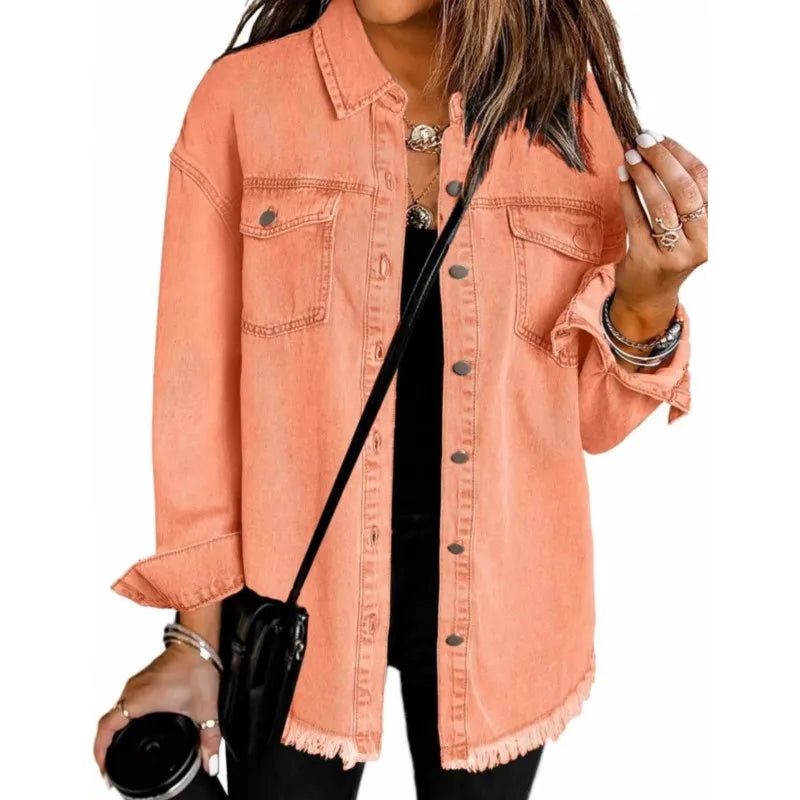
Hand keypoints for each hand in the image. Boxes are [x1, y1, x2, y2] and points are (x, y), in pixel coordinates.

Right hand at [94, 644, 221, 783]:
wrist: (199, 642)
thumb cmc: (197, 666)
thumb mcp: (204, 709)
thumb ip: (209, 738)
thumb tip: (210, 761)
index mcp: (140, 699)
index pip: (106, 727)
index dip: (100, 750)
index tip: (104, 766)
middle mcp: (133, 690)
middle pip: (107, 721)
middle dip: (105, 745)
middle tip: (110, 763)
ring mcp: (137, 683)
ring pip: (116, 709)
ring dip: (114, 730)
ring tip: (119, 747)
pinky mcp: (144, 679)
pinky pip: (125, 701)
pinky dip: (124, 717)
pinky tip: (136, 724)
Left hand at [612, 131, 707, 339]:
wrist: (648, 295)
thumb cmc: (666, 251)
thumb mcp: (685, 225)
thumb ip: (681, 194)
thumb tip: (660, 146)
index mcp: (714, 226)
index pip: (704, 180)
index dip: (681, 154)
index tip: (660, 136)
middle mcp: (700, 241)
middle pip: (684, 189)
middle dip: (662, 159)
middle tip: (641, 140)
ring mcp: (674, 253)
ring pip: (661, 204)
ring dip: (643, 175)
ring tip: (629, 156)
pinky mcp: (647, 259)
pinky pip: (636, 219)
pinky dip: (628, 194)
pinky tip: (621, 177)